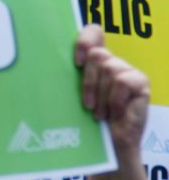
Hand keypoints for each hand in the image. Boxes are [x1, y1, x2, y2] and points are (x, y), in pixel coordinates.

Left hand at [76, 24, 149, 156]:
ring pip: (109, 68)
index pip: (94, 32)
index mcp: (94, 62)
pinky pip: (123, 81)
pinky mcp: (141, 82)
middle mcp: (112, 62)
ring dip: (101, 96)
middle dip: (88, 82)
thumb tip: (38, 63)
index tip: (75, 61)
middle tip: (87, 105)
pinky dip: (114, 100)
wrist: (108, 147)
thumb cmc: (85, 122)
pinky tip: (113, 113)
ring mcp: (128, 71)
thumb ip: (65, 77)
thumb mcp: (71, 96)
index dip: (85, 39)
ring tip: (99, 113)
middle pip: (97, 55)